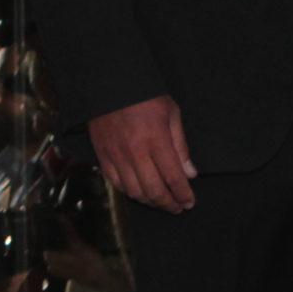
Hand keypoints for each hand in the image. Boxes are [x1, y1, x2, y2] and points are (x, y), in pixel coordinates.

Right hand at [89, 93, 196, 211]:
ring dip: (149, 201)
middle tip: (176, 207)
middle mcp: (135, 151)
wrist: (109, 84)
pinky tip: (138, 191)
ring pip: (134, 191)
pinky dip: (129, 192)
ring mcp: (116, 154)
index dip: (183, 195)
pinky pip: (115, 182)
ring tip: (159, 201)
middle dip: (168, 204)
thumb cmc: (143, 96)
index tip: (189, 202)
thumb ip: (181, 145)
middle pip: (154, 190)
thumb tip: (189, 173)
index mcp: (156, 139)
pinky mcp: (102, 154)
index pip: (173, 177)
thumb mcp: (171, 113)